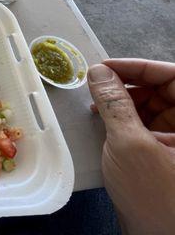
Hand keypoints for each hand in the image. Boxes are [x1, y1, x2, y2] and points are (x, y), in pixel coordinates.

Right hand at [87, 59, 174, 234]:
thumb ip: (114, 104)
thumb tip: (100, 73)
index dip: (139, 67)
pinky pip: (147, 124)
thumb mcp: (129, 144)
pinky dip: (124, 119)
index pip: (173, 75)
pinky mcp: (166, 153)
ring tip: (98, 107)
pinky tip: (106, 124)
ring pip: (153, 105)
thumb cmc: (157, 199)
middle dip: (129, 84)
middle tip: (98, 86)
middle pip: (163, 89)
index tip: (107, 67)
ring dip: (123, 102)